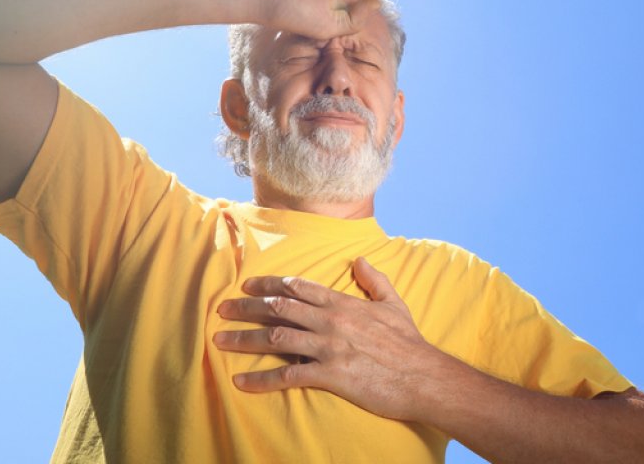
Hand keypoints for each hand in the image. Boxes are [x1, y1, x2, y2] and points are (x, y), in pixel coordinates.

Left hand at [213, 257, 447, 420]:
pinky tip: (242, 382)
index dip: (269, 284)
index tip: (248, 286)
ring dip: (244, 339)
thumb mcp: (394, 303)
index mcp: (343, 303)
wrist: (423, 376)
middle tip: (222, 309)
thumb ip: (375, 280)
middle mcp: (331, 321)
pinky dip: (262, 379)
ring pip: (276, 338)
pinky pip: (288, 375)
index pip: (298, 287)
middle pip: (279, 308)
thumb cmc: (409, 343)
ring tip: (220, 340)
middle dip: (246, 307)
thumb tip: (360, 260)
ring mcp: (328, 347)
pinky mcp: (330, 375)